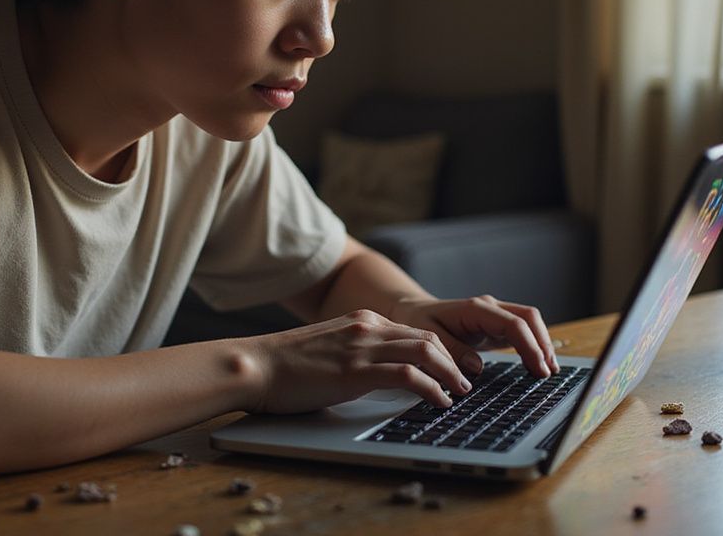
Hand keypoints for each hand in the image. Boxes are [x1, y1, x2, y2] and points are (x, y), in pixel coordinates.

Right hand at [241, 309, 474, 413]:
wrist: (254, 365)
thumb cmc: (284, 368)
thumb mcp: (328, 353)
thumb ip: (354, 357)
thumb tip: (375, 378)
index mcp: (360, 321)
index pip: (413, 331)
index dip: (440, 350)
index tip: (453, 369)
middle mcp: (366, 327)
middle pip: (427, 337)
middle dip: (453, 359)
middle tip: (467, 380)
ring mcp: (362, 346)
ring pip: (425, 351)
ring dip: (450, 373)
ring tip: (460, 392)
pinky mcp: (356, 370)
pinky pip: (408, 375)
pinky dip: (432, 388)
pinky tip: (440, 402)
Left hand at [387, 295, 557, 378]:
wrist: (414, 312)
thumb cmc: (418, 323)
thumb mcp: (426, 336)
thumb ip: (451, 350)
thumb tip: (476, 367)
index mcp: (475, 309)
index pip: (512, 324)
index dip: (529, 346)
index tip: (538, 367)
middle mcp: (490, 308)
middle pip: (529, 318)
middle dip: (543, 344)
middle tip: (548, 373)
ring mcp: (495, 315)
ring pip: (530, 322)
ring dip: (543, 345)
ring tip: (550, 372)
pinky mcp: (496, 326)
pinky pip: (523, 331)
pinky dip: (534, 346)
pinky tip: (540, 364)